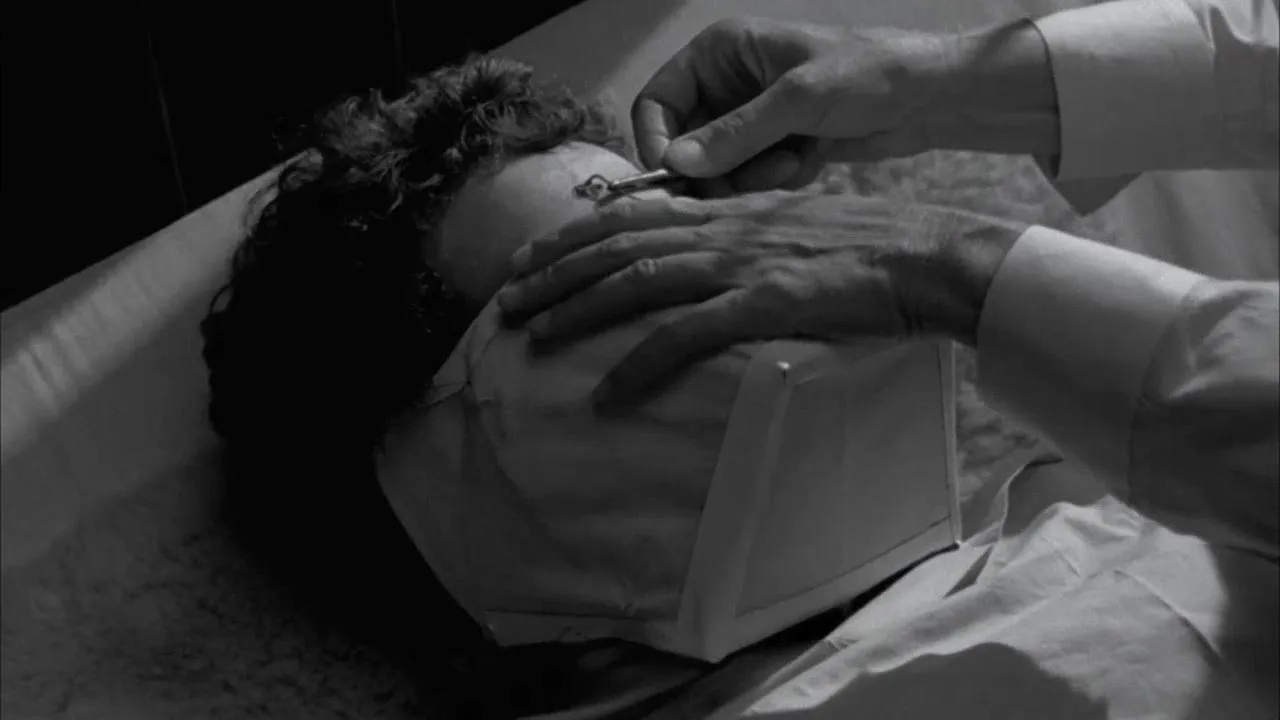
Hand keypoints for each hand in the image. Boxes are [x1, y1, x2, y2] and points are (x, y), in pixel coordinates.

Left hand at [498, 191, 1023, 404]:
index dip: (572, 234)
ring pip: (636, 282)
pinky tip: (606, 393)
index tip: (530, 256)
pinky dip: (639, 365)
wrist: (929, 257)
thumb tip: (708, 262)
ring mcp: (741, 264)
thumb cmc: (871, 248)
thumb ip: (747, 240)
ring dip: (578, 311)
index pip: (631, 214)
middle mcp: (723, 229)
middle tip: (507, 301)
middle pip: (617, 246)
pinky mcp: (765, 303)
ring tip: (534, 340)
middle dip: (554, 273)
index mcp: (728, 212)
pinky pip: (685, 337)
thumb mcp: (796, 229)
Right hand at [632, 17, 1059, 193]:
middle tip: (748, 180)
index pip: (656, 101)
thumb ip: (734, 135)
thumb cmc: (869, 76)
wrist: (932, 99)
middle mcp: (727, 83)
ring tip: (794, 161)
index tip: (677, 178)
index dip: (658, 141)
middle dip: (716, 167)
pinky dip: (777, 178)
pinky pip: (750, 178)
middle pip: (684, 143)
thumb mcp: (797, 102)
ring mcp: (751, 117)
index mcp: (720, 51)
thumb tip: (674, 164)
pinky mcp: (774, 146)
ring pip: (717, 168)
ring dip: (752, 176)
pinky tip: (811, 159)